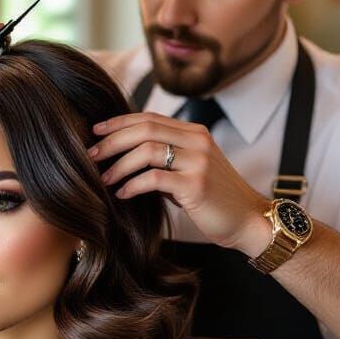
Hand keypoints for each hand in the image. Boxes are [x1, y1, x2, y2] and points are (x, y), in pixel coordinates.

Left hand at [88, 111, 271, 253]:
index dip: (119, 122)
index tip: (95, 132)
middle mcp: (197, 141)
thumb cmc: (215, 199)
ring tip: (103, 178)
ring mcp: (199, 161)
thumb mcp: (192, 169)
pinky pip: (154, 178)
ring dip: (118, 165)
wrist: (248, 221)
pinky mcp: (196, 185)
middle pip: (144, 129)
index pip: (149, 118)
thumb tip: (125, 155)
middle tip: (90, 155)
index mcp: (194, 133)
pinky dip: (132, 185)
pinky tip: (122, 194)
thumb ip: (167, 157)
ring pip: (146, 151)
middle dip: (112, 141)